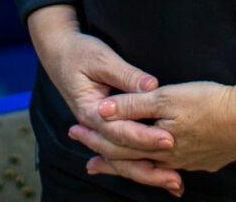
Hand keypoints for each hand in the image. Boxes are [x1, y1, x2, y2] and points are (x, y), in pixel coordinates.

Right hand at [26, 7, 182, 194]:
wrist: (59, 52)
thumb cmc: (80, 52)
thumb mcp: (102, 58)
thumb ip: (126, 74)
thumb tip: (150, 87)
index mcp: (90, 110)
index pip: (119, 130)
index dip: (144, 136)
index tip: (167, 140)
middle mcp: (94, 125)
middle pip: (121, 154)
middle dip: (149, 167)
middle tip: (176, 177)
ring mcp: (99, 129)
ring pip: (122, 158)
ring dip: (147, 172)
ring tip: (174, 183)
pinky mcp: (107, 127)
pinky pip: (123, 151)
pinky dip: (140, 164)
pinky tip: (159, 175)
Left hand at [75, 81, 235, 178]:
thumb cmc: (208, 103)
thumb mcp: (166, 97)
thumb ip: (133, 104)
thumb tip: (102, 110)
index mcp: (157, 145)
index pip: (117, 146)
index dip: (95, 140)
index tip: (75, 134)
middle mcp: (170, 160)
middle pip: (132, 162)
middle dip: (109, 160)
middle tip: (89, 164)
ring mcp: (190, 163)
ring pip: (153, 168)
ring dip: (134, 167)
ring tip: (120, 168)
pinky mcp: (207, 160)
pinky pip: (175, 168)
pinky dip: (161, 168)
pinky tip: (164, 167)